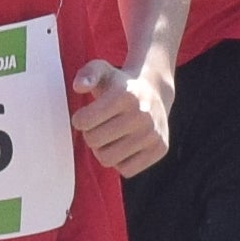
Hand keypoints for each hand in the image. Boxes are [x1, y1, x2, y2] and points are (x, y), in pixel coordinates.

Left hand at [73, 58, 175, 179]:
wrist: (155, 90)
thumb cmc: (120, 84)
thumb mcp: (101, 70)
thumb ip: (87, 74)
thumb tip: (79, 86)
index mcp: (125, 95)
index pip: (84, 122)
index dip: (79, 120)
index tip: (86, 115)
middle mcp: (142, 115)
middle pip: (94, 142)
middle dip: (90, 135)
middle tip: (98, 126)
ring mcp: (153, 133)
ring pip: (108, 159)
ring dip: (103, 150)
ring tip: (109, 136)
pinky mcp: (160, 148)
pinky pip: (126, 170)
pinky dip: (120, 161)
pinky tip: (124, 145)